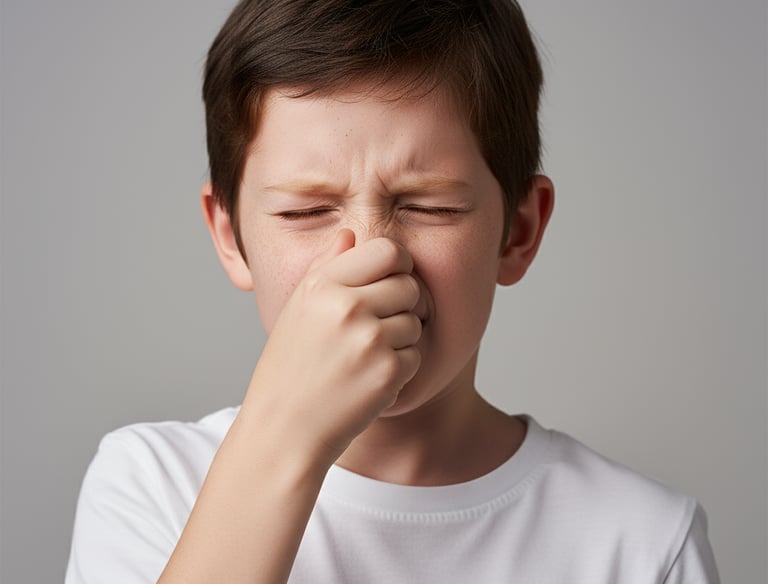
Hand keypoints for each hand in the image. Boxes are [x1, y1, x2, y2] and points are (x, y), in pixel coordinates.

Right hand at [241, 229, 422, 466]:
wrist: (284, 429)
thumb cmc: (290, 367)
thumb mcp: (296, 309)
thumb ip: (326, 267)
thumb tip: (351, 234)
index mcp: (323, 285)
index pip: (388, 251)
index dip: (395, 266)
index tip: (387, 283)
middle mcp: (347, 307)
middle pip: (409, 285)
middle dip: (400, 305)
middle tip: (373, 328)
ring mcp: (370, 340)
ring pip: (415, 322)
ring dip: (399, 339)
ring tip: (363, 358)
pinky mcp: (388, 372)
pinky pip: (416, 355)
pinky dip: (399, 369)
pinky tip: (368, 380)